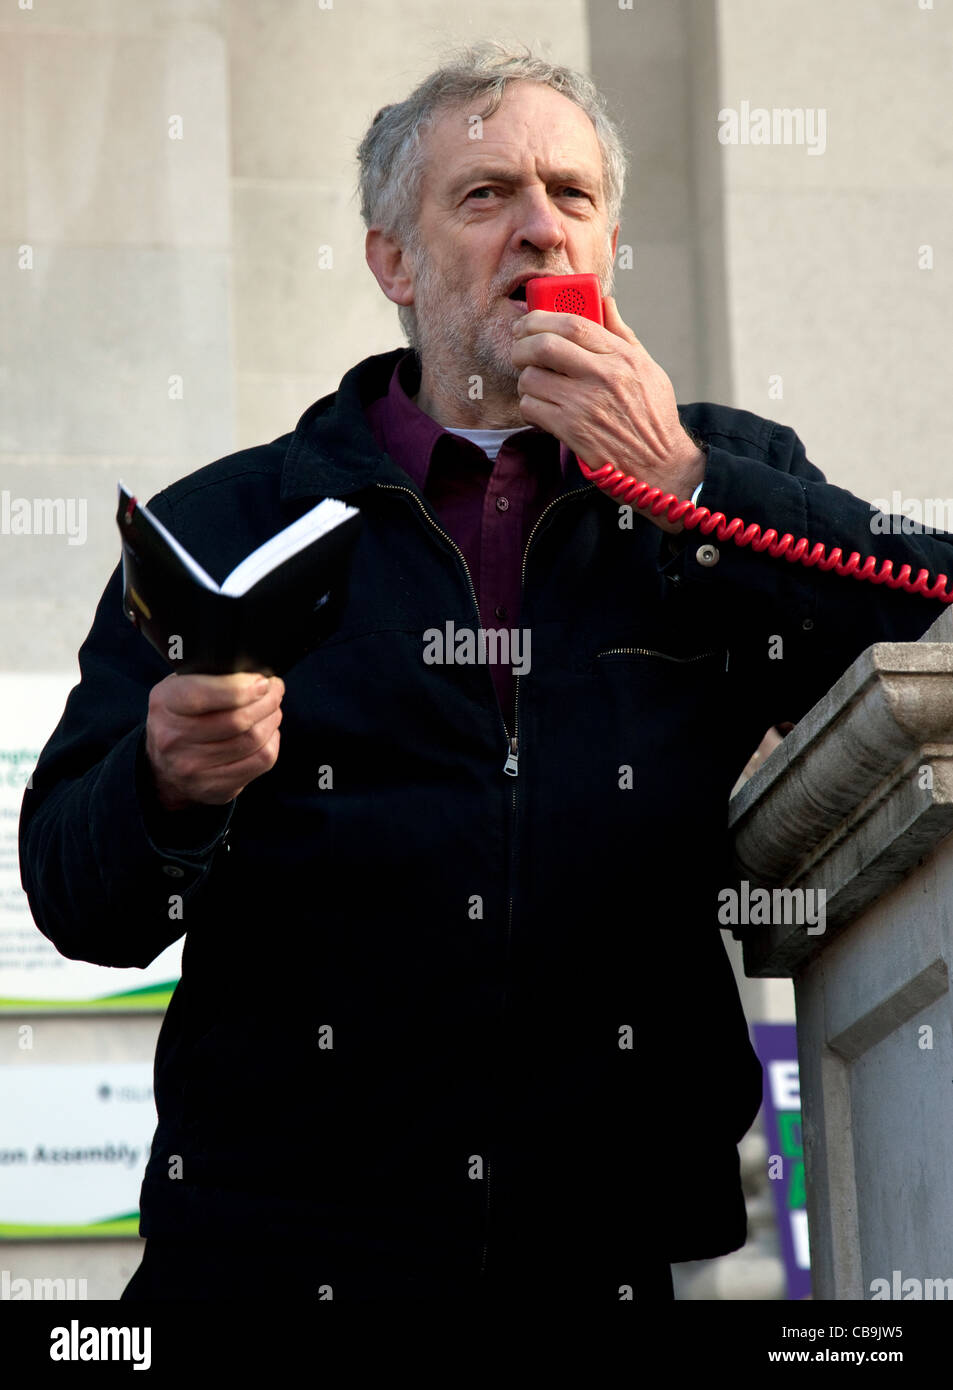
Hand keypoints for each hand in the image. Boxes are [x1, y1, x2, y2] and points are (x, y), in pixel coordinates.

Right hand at [145, 672, 284, 809]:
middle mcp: (174, 739)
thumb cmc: (181, 716)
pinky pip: (261, 760)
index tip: (262, 680)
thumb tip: (254, 672)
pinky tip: (268, 732)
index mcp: (165, 705)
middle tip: (275, 689)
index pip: (203, 695)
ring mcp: (193, 768)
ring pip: (254, 739)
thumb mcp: (180, 688)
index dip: (241, 686)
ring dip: (273, 718)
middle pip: (238, 719)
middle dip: (267, 700)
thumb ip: (209, 676)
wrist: (164, 767)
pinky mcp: (215, 787)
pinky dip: (273, 741)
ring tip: (273, 708)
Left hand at [510, 296, 705, 532]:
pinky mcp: (572, 430)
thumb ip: (622, 334)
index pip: (573, 323)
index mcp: (621, 356)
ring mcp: (585, 404)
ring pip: (532, 377)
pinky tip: (540, 409)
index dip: (542, 317)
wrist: (661, 464)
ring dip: (526, 379)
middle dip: (522, 344)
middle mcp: (603, 376)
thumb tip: (605, 302)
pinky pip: (531, 407)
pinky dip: (529, 406)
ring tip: (535, 384)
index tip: (529, 321)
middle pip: (544, 345)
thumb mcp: (648, 368)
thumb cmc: (653, 416)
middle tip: (519, 349)